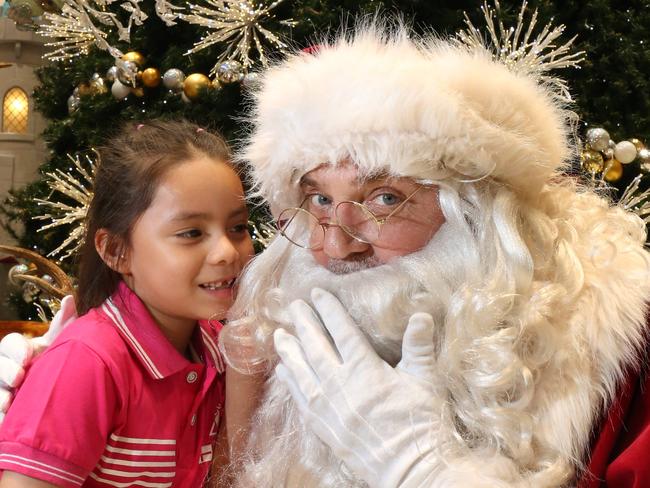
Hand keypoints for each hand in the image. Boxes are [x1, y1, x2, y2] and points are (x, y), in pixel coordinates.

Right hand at [0, 295, 76, 422]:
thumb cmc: (52, 363)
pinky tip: (5, 421)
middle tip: (18, 378)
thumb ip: (63, 326)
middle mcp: (5, 368)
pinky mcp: (1, 412)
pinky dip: (0, 418)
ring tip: (7, 404)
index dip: (17, 349)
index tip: (28, 356)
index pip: (11, 343)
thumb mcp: (58, 345)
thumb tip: (69, 299)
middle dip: (5, 371)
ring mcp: (1, 388)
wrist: (50, 396)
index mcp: (21, 351)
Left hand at [274, 288, 440, 487]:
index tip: (317, 293)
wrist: (410, 468)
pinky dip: (290, 381)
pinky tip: (283, 371)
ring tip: (279, 335)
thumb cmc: (420, 422)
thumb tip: (422, 314)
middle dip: (303, 324)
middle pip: (315, 347)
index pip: (341, 331)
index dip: (328, 310)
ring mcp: (327, 407)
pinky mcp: (322, 426)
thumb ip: (418, 346)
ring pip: (301, 371)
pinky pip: (299, 398)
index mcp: (365, 369)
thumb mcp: (424, 380)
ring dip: (288, 351)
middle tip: (292, 306)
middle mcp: (340, 384)